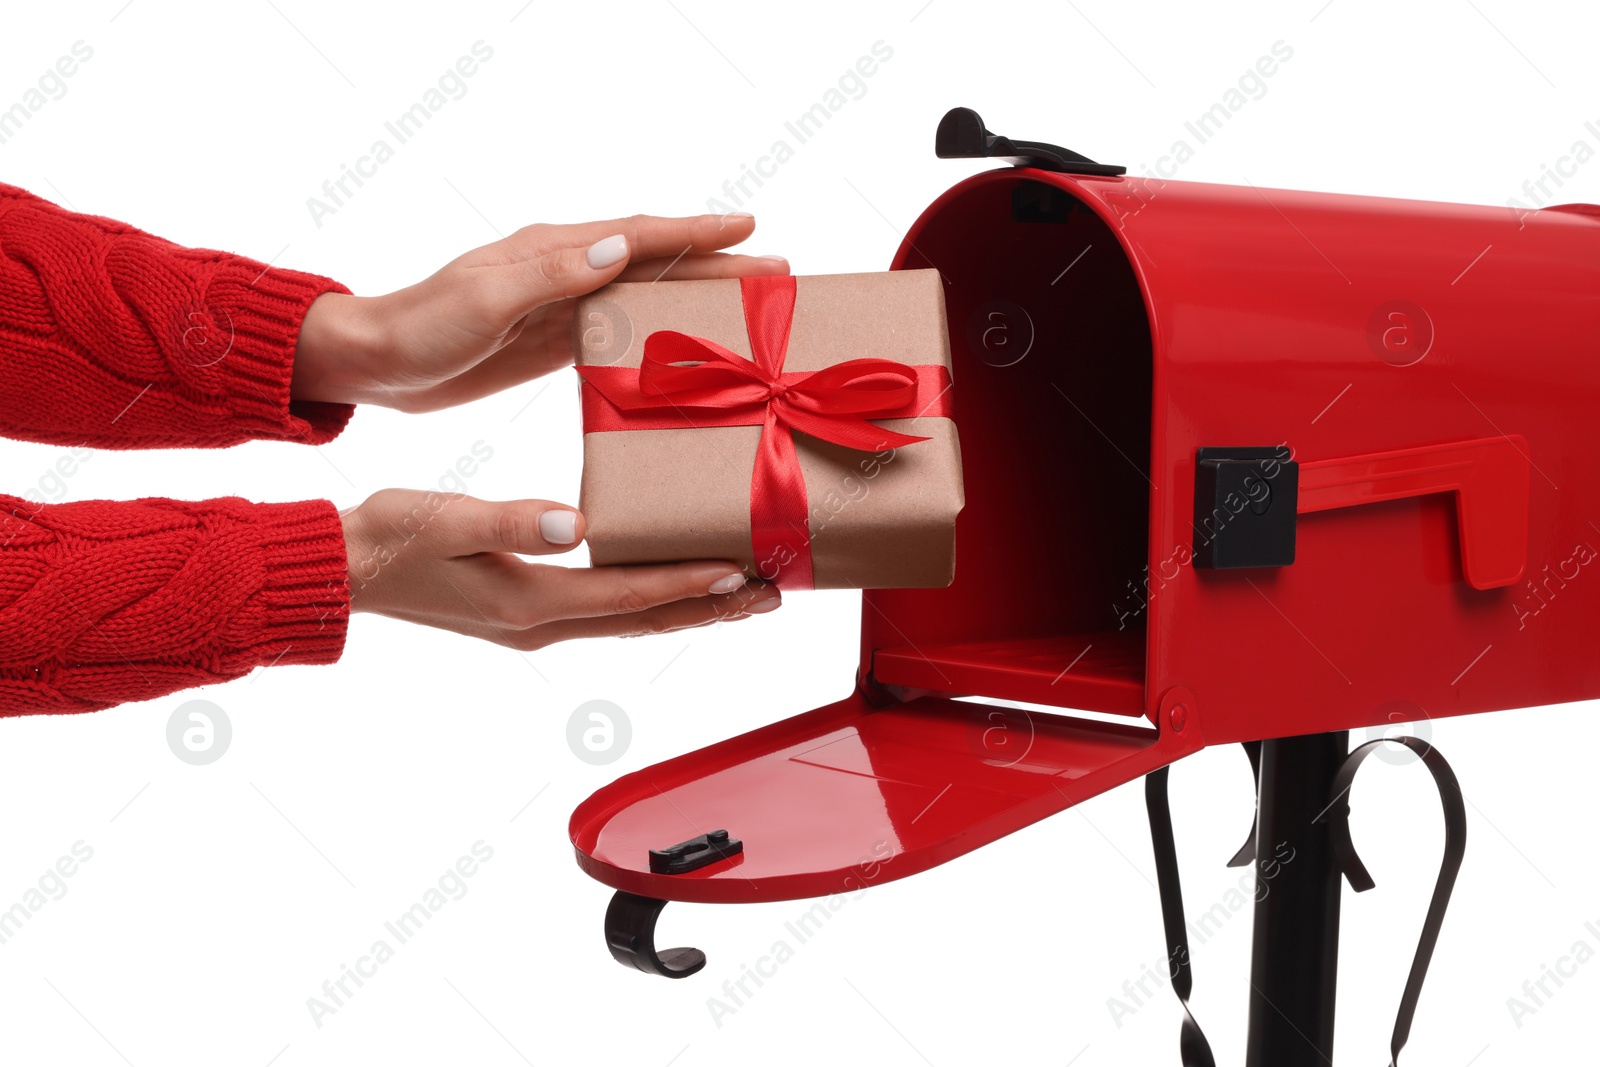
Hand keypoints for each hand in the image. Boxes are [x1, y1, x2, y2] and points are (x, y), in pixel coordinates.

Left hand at [292, 213, 786, 412]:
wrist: (377, 362)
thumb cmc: (423, 328)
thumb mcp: (484, 301)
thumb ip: (550, 276)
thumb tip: (618, 248)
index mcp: (552, 251)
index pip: (639, 235)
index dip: (696, 233)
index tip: (749, 229)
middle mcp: (564, 269)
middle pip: (656, 263)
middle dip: (716, 265)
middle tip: (776, 272)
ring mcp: (560, 305)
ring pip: (645, 297)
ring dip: (695, 300)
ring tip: (748, 308)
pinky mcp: (551, 341)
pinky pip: (619, 333)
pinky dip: (658, 336)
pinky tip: (685, 350)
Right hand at [340, 489, 779, 648]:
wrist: (345, 570)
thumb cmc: (391, 537)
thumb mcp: (445, 519)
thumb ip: (510, 521)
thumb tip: (572, 524)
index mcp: (530, 602)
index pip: (629, 596)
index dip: (687, 584)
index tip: (739, 572)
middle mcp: (544, 624)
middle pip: (647, 620)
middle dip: (713, 608)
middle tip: (772, 594)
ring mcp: (538, 624)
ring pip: (633, 619)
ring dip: (691, 608)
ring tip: (744, 591)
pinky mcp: (529, 611)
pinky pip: (610, 610)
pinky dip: (653, 599)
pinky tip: (673, 582)